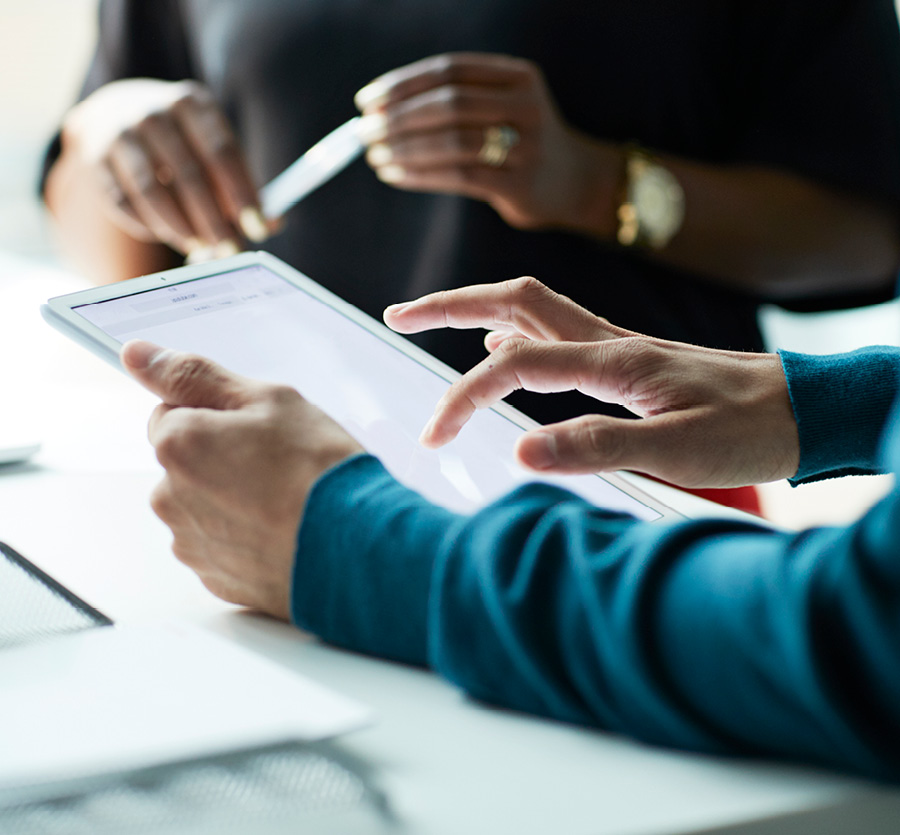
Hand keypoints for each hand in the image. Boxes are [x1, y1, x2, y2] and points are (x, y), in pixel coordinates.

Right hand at [62, 79, 275, 256]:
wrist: (116, 113)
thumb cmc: (183, 141)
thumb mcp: (214, 148)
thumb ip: (242, 185)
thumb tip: (271, 224)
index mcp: (193, 103)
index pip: (222, 152)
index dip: (242, 194)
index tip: (257, 228)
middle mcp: (153, 112)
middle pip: (189, 175)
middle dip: (213, 220)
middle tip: (230, 250)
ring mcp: (119, 133)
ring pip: (152, 191)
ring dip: (180, 228)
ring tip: (200, 247)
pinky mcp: (95, 158)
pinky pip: (124, 203)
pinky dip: (149, 226)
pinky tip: (168, 234)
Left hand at [121, 340, 362, 619]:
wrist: (357, 546)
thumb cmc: (318, 470)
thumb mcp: (267, 400)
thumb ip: (194, 375)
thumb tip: (136, 354)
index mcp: (177, 444)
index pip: (172, 412)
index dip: (218, 414)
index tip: (256, 427)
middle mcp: (170, 498)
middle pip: (186, 462)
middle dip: (221, 458)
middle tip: (277, 463)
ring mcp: (192, 543)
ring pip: (203, 505)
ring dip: (232, 499)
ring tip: (285, 501)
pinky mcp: (215, 579)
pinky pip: (221, 545)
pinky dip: (245, 536)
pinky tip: (283, 530)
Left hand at [354, 53, 620, 232]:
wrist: (575, 183)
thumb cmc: (520, 144)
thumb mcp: (501, 108)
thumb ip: (456, 102)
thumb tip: (379, 112)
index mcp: (518, 76)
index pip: (449, 71)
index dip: (403, 85)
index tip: (366, 101)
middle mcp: (526, 105)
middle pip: (449, 104)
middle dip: (398, 118)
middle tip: (363, 132)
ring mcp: (527, 146)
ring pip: (451, 141)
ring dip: (404, 149)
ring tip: (374, 157)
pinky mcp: (519, 184)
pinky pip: (458, 176)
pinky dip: (420, 175)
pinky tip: (395, 175)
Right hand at [384, 277, 799, 487]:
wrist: (805, 409)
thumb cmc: (749, 429)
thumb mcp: (678, 449)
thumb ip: (597, 446)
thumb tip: (519, 453)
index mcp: (612, 361)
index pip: (513, 365)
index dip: (464, 398)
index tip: (435, 436)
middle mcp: (608, 341)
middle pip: (513, 301)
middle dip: (449, 305)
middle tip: (398, 315)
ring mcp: (616, 346)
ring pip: (532, 309)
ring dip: (477, 311)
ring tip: (433, 324)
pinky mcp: (626, 359)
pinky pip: (556, 330)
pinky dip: (516, 332)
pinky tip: (506, 353)